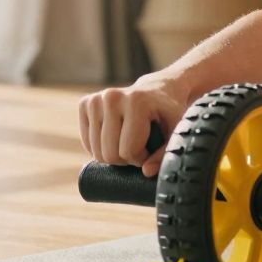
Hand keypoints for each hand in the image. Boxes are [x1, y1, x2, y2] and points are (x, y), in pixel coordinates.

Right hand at [76, 76, 190, 176]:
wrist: (157, 90)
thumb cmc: (169, 113)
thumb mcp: (175, 133)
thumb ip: (165, 154)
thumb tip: (146, 172)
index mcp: (136, 102)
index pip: (128, 151)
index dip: (141, 159)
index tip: (150, 150)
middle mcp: (112, 97)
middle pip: (109, 154)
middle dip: (125, 160)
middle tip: (139, 148)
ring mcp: (96, 99)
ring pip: (96, 152)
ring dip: (113, 156)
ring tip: (128, 142)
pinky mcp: (85, 103)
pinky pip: (87, 142)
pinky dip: (99, 148)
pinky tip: (114, 138)